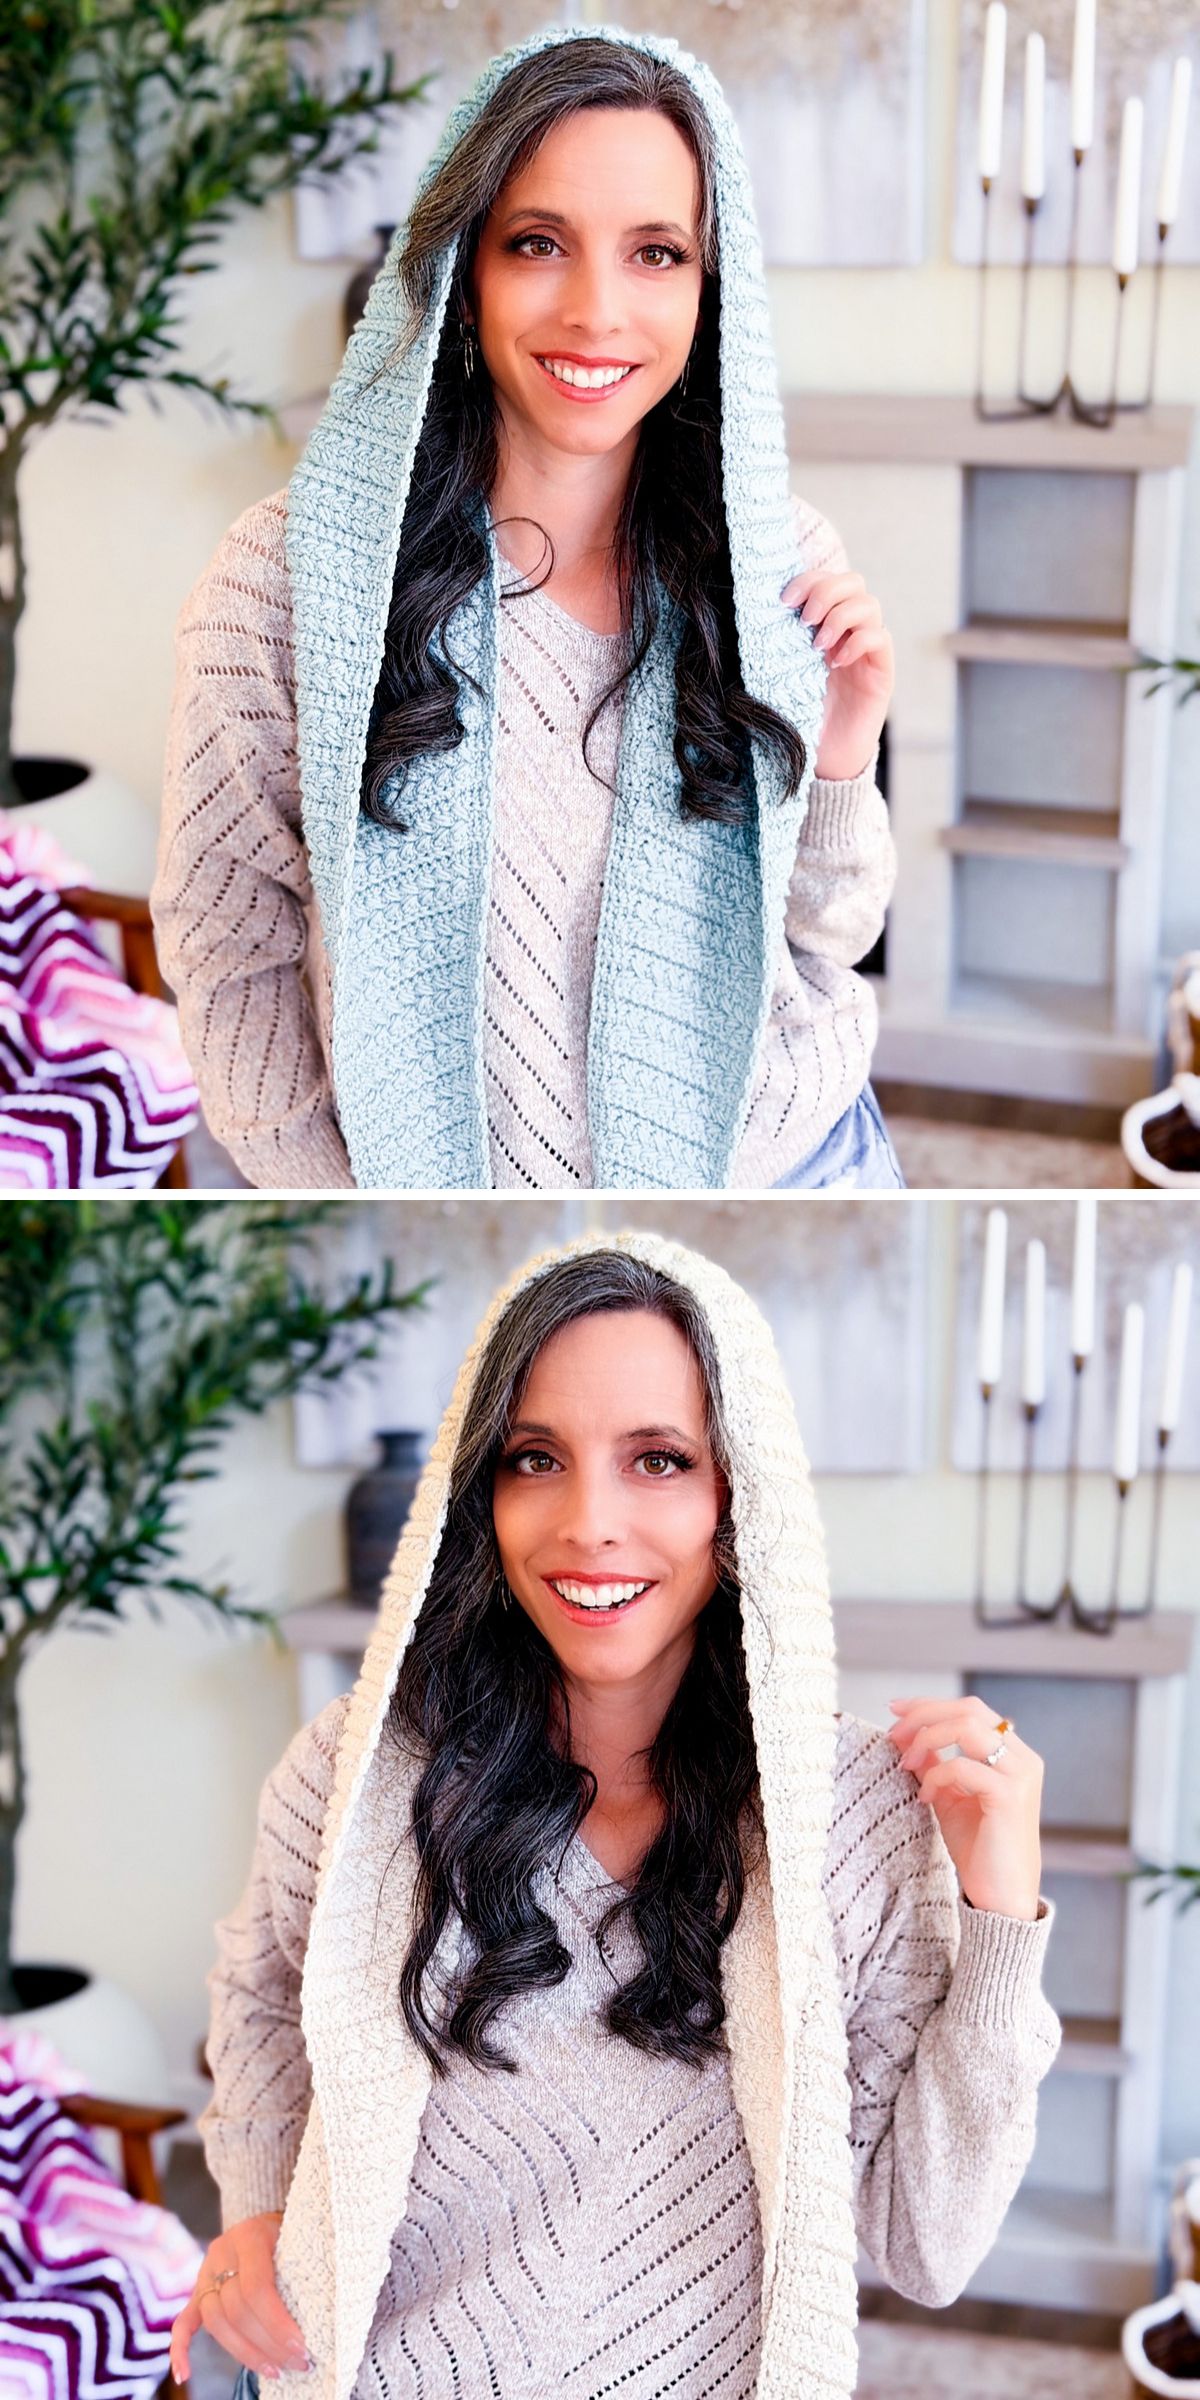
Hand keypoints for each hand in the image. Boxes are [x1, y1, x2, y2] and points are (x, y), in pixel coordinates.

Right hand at [170, 2211, 310, 2383]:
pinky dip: (181, 2349)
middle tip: (299, 2363)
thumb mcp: (302, 2237)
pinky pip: (184, 2321)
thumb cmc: (295, 2231)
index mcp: (250, 2235)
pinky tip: (184, 2375)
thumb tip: (328, 2316)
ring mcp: (206, 2272)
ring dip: (245, 2354)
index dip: (277, 2324)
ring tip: (276, 2371)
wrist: (270, 2219)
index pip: (257, 2289)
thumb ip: (305, 2269)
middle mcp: (222, 2252)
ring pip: (216, 2322)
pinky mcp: (198, 2290)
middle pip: (236, 2310)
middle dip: (269, 2344)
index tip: (302, 2348)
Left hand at [781, 565, 894, 782]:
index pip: (826, 580)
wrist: (827, 756)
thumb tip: (751, 612)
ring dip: (840, 617)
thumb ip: (776, 643)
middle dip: (826, 592)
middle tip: (805, 620)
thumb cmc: (801, 715)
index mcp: (824, 624)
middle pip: (853, 582)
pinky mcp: (882, 669)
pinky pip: (879, 638)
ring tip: (818, 646)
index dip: (808, 581)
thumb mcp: (781, 674)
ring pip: (869, 604)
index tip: (784, 600)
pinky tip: (836, 663)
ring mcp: (868, 648)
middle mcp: (849, 630)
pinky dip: (857, 642)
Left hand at [886, 1694, 1043, 1920]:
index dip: (930, 1704)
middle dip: (924, 1714)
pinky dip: (936, 1775)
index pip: (971, 1709)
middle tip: (893, 1732)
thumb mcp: (947, 1796)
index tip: (895, 1709)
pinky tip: (924, 1797)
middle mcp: (1023, 1759)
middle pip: (969, 1709)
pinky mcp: (1009, 1796)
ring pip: (968, 1726)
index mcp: (1013, 1755)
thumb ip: (931, 1763)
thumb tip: (903, 1733)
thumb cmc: (978, 1849)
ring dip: (927, 1737)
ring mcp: (1020, 1775)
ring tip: (905, 1762)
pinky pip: (963, 1766)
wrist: (1000, 1897)